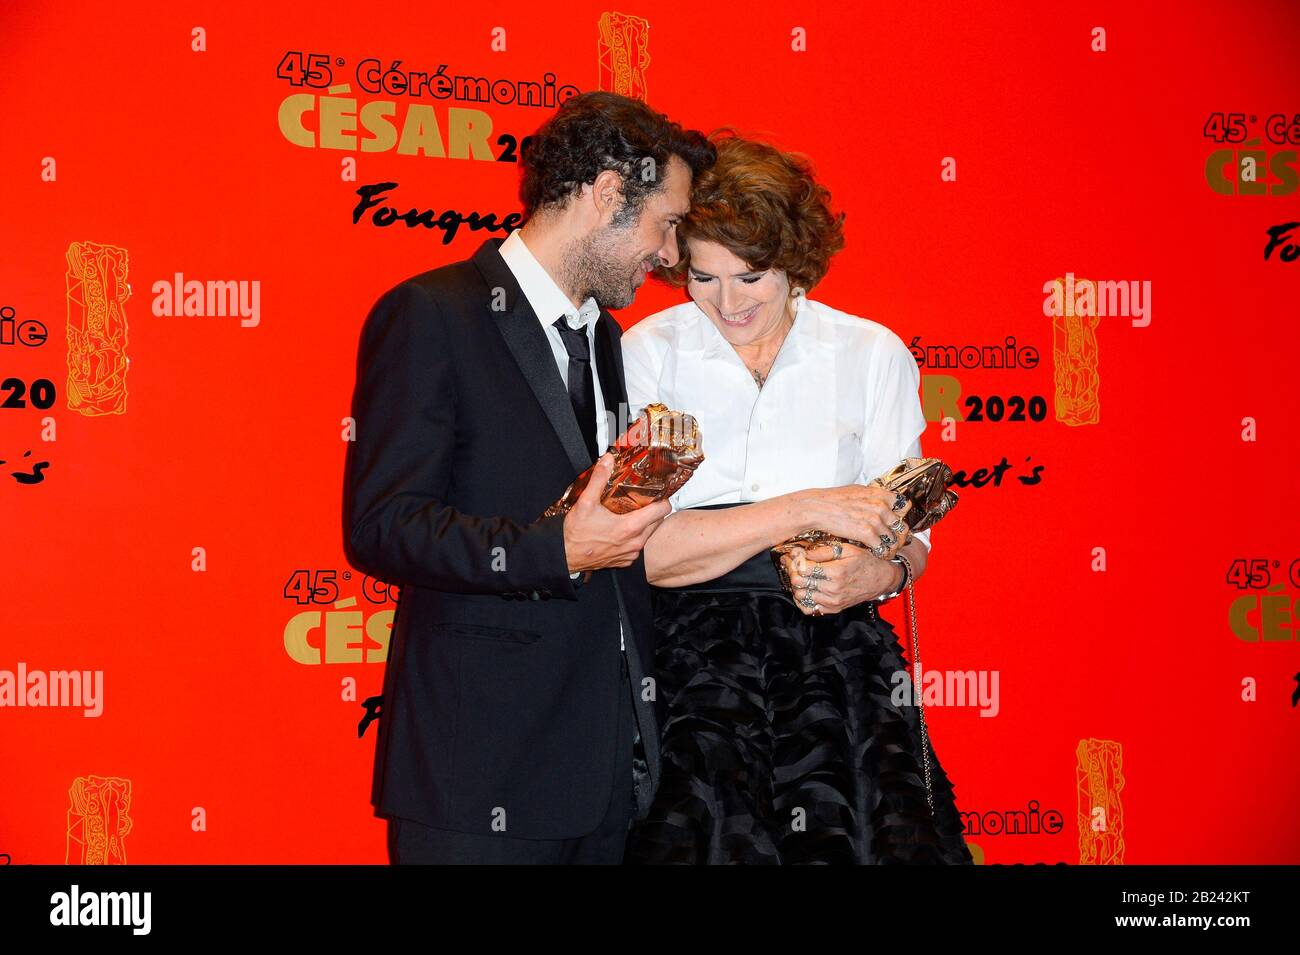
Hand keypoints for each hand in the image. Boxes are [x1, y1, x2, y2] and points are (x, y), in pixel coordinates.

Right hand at [563, 453, 671, 572]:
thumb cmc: (576, 534)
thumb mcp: (586, 502)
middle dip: (653, 511)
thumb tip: (607, 461)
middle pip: (658, 522)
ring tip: (631, 515)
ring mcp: (631, 554)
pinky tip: (622, 531)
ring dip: (645, 525)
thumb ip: (599, 479)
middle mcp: (634, 542)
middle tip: (642, 502)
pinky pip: (638, 546)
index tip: (656, 494)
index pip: (662, 510)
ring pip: (649, 535)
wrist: (565, 556)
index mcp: (630, 527)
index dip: (662, 499)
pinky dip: (635, 538)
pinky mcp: (625, 561)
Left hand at [779, 541, 902, 615]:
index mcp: (836, 572)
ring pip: (800, 596)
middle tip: (793, 565)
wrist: (881, 579)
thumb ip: (824, 551)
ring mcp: (833, 602)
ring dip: (797, 585)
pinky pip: (809, 608)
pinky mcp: (833, 609)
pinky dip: (803, 599)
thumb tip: (803, 553)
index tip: (792, 556)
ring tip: (801, 576)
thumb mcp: (847, 549)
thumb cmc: (866, 561)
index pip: (802, 569)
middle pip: (798, 583)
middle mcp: (833, 589)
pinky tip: (806, 589)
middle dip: (792, 572)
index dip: (794, 561)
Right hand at [795, 484, 911, 557]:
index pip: (904, 506)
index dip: (901, 516)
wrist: (818, 508)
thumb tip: (881, 499)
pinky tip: (877, 554)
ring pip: (894, 540)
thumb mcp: (858, 491)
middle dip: (898, 535)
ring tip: (885, 551)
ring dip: (890, 547)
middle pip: (902, 526)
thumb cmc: (833, 499)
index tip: (895, 522)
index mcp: (880, 495)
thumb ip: (873, 496)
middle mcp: (881, 507)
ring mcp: (875, 521)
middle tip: (893, 541)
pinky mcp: (867, 534)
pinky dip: (882, 553)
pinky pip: (883, 548)